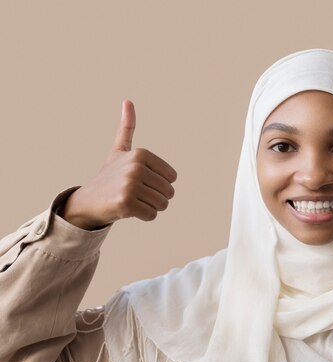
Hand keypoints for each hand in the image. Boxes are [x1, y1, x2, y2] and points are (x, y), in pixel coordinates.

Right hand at [59, 100, 176, 229]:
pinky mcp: (126, 203)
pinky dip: (144, 217)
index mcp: (141, 154)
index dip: (160, 184)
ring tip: (133, 201)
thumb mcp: (119, 150)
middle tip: (136, 194)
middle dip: (156, 198)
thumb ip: (127, 128)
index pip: (172, 178)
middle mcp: (136, 167)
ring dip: (150, 208)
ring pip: (162, 205)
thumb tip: (127, 101)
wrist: (87, 200)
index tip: (141, 182)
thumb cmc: (109, 176)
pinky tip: (129, 211)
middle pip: (169, 192)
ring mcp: (130, 185)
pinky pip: (152, 215)